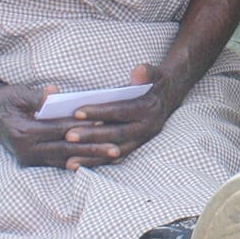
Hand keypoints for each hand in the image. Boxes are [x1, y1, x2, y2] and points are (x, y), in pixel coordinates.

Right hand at [0, 81, 111, 169]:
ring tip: (112, 158)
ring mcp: (28, 159)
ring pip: (64, 160)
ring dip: (89, 160)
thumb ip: (37, 95)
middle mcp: (26, 150)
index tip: (103, 124)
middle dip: (92, 149)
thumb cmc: (5, 100)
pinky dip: (78, 162)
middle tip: (116, 150)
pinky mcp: (32, 162)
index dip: (81, 127)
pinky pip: (58, 163)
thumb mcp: (17, 93)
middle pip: (65, 149)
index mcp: (23, 132)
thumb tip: (53, 92)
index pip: (59, 129)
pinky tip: (96, 162)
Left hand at [49, 65, 183, 168]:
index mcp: (149, 108)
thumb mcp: (155, 74)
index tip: (77, 111)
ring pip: (115, 151)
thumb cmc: (156, 83)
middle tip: (68, 136)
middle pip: (116, 133)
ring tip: (70, 161)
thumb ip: (146, 72)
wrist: (171, 97)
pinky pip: (115, 158)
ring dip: (92, 156)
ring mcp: (141, 140)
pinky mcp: (135, 147)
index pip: (121, 111)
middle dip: (91, 136)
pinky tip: (80, 166)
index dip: (100, 112)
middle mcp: (146, 128)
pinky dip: (98, 162)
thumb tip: (138, 72)